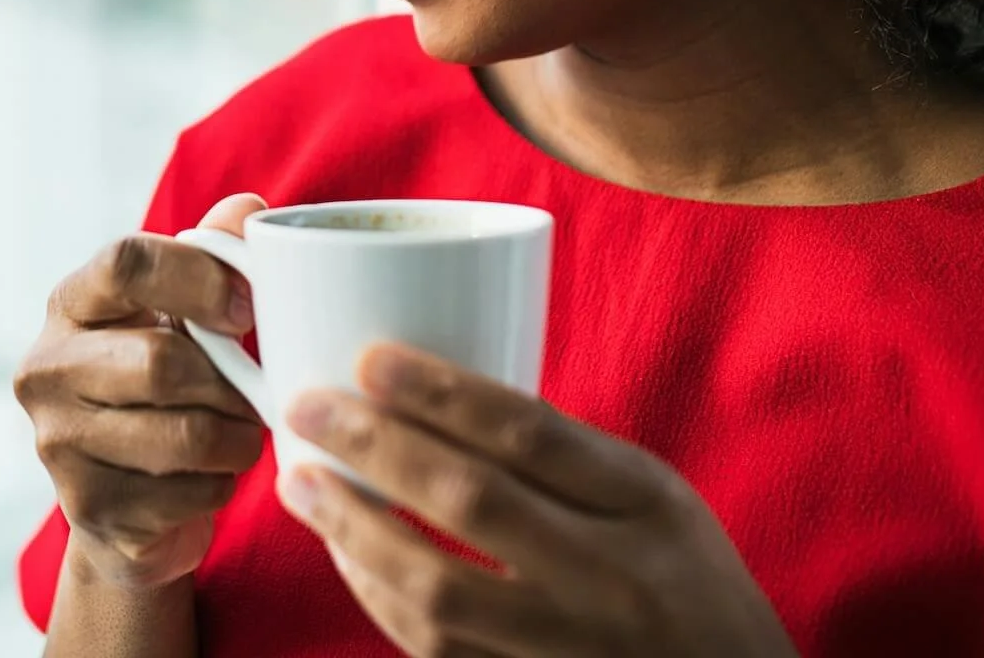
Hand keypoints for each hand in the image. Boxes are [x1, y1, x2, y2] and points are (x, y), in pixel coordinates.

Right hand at [14, 194, 269, 590]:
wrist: (127, 507)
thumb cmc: (160, 389)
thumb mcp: (179, 318)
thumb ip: (210, 258)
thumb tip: (249, 208)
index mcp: (70, 302)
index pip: (127, 263)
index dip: (201, 280)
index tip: (248, 310)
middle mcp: (46, 367)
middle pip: (162, 362)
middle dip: (230, 384)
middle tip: (254, 395)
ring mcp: (57, 441)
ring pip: (185, 435)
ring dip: (237, 439)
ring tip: (241, 433)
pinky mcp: (86, 505)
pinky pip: (187, 494)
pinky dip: (219, 486)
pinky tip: (208, 478)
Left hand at [277, 343, 797, 657]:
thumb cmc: (682, 577)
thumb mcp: (652, 498)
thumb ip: (562, 455)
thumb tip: (431, 394)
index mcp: (645, 505)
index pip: (533, 436)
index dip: (443, 392)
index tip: (369, 356)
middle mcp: (611, 578)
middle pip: (474, 504)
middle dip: (374, 449)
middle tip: (305, 408)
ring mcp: (569, 649)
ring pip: (440, 595)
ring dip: (355, 532)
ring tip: (301, 482)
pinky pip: (436, 651)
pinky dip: (379, 598)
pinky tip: (345, 554)